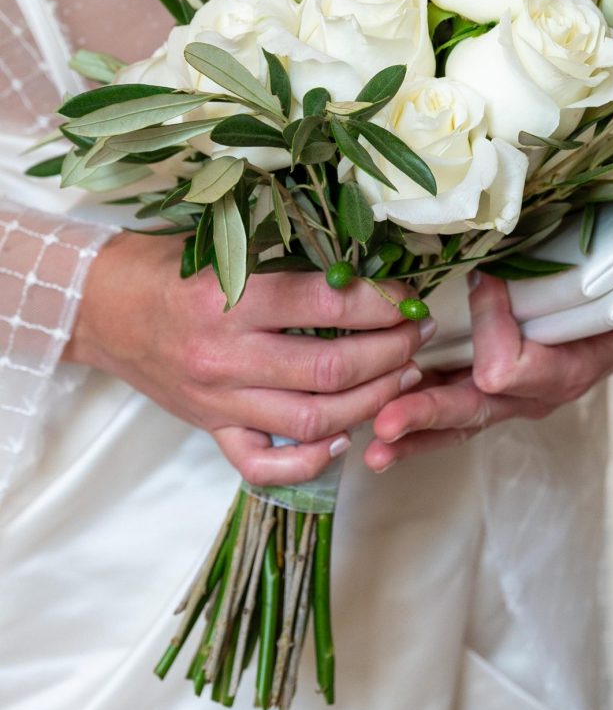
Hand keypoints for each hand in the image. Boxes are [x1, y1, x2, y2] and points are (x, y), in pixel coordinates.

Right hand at [64, 232, 430, 484]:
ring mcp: (218, 401)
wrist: (99, 307)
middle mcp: (225, 356)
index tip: (408, 299)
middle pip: (331, 369)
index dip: (381, 303)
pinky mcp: (209, 428)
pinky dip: (309, 461)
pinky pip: (263, 463)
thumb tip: (359, 270)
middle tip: (417, 337)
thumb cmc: (164, 267)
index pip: (326, 305)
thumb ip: (284, 261)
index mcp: (229, 298)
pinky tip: (344, 439)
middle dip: (390, 354)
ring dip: (371, 401)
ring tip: (402, 378)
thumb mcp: (220, 245)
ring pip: (313, 419)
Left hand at [364, 272, 612, 470]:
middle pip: (476, 409)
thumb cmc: (609, 314)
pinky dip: (408, 430)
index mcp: (563, 374)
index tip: (485, 281)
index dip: (496, 329)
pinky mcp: (472, 396)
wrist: (597, 332)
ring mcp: (498, 402)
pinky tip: (372, 441)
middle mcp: (528, 397)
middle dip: (431, 412)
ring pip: (452, 422)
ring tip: (372, 446)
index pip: (519, 366)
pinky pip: (439, 421)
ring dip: (411, 432)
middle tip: (388, 421)